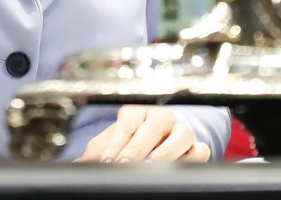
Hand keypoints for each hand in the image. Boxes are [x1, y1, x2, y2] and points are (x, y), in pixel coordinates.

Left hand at [76, 105, 209, 162]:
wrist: (152, 150)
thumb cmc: (126, 146)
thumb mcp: (108, 147)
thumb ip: (95, 154)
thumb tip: (79, 164)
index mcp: (138, 112)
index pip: (128, 121)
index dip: (117, 141)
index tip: (108, 161)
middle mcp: (161, 118)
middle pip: (153, 126)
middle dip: (137, 148)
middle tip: (124, 164)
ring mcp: (181, 131)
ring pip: (181, 135)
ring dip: (165, 152)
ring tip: (150, 166)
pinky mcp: (196, 147)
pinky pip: (201, 150)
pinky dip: (192, 157)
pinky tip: (177, 167)